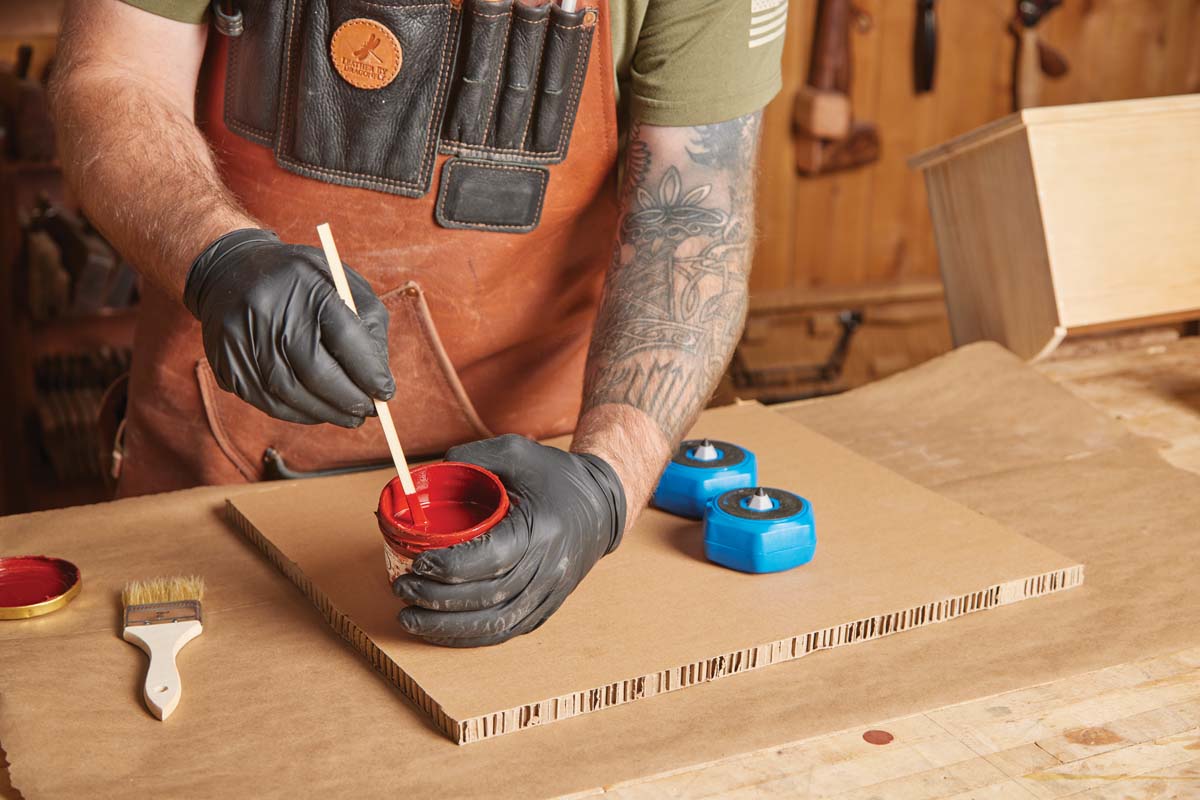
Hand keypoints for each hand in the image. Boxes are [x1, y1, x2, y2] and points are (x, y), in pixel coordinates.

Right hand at [184, 228, 393, 426]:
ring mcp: (241, 337)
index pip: (346, 338)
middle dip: (349, 399)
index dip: (369, 372)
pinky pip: (266, 401)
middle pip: (317, 372)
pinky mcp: (224, 361)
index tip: (385, 391)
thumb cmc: (300, 281)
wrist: (229, 270)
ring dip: (326, 412)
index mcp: (305, 282)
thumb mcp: (340, 282)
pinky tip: (317, 411)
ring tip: (348, 416)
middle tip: (369, 411)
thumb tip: (379, 378)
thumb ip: (366, 324)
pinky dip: (298, 413)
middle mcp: (268, 309)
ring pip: (291, 393)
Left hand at [393, 435, 626, 646]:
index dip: (450, 567)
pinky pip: (506, 630)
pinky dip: (470, 637)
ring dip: (448, 627)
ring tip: (411, 618)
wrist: (602, 506)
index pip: (491, 558)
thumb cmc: (557, 478)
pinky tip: (440, 630)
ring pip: (495, 624)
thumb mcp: (518, 452)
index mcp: (542, 529)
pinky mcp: (547, 608)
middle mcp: (549, 567)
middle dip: (438, 599)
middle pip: (488, 597)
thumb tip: (426, 474)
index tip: (418, 564)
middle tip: (403, 589)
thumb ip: (473, 457)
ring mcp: (550, 593)